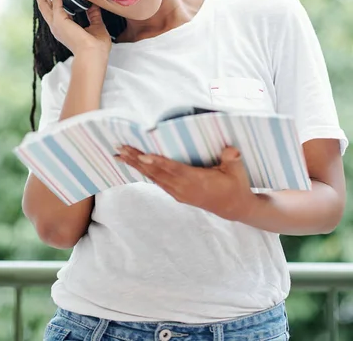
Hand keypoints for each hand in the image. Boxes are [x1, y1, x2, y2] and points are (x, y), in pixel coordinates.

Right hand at [32, 0, 111, 56]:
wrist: (93, 56)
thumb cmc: (96, 47)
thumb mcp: (97, 27)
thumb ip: (93, 15)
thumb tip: (94, 4)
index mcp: (64, 29)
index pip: (55, 10)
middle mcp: (57, 26)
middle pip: (44, 5)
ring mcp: (56, 24)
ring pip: (43, 2)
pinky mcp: (59, 20)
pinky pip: (55, 0)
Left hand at [115, 146, 255, 221]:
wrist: (234, 208)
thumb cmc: (235, 185)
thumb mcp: (237, 171)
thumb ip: (232, 159)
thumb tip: (230, 149)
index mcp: (196, 181)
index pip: (173, 169)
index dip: (157, 162)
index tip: (141, 156)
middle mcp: (183, 188)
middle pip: (156, 172)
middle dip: (137, 160)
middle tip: (120, 149)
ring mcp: (179, 192)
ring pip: (154, 177)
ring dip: (136, 165)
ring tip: (120, 155)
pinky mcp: (177, 194)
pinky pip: (158, 181)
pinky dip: (145, 172)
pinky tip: (135, 165)